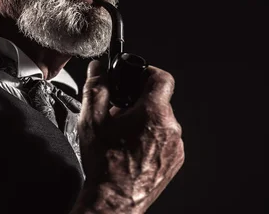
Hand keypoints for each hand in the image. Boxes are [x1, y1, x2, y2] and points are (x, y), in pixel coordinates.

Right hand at [75, 60, 184, 213]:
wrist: (114, 199)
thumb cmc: (104, 163)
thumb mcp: (92, 119)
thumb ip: (96, 87)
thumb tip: (98, 69)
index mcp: (154, 113)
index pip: (162, 78)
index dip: (147, 72)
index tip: (136, 76)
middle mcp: (171, 128)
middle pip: (158, 101)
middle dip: (138, 103)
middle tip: (119, 113)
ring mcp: (176, 147)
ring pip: (161, 121)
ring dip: (145, 122)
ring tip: (123, 135)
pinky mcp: (175, 161)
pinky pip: (165, 139)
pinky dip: (151, 139)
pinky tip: (132, 150)